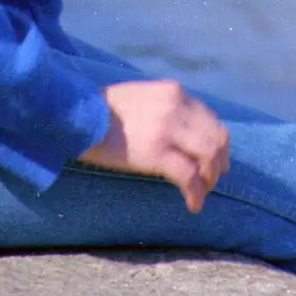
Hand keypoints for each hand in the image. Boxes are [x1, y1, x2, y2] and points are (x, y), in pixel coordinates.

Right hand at [79, 78, 230, 212]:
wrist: (77, 114)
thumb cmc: (101, 109)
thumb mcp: (140, 96)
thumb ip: (163, 107)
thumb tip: (180, 131)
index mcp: (172, 91)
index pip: (209, 117)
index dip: (216, 141)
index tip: (212, 159)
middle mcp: (176, 105)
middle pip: (216, 136)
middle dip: (218, 162)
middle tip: (212, 180)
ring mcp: (167, 128)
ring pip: (208, 156)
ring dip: (209, 179)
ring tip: (202, 192)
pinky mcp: (156, 152)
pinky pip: (188, 176)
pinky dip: (196, 193)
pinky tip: (193, 204)